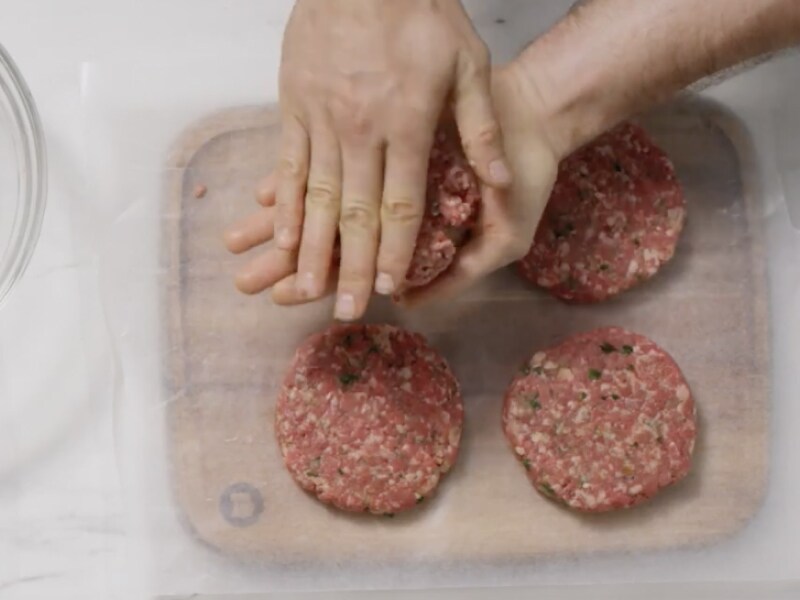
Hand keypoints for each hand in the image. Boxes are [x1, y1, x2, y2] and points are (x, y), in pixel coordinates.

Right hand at [226, 65, 559, 308]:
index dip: (399, 251)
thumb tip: (499, 178)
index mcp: (406, 124)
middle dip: (352, 267)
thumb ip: (481, 126)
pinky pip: (286, 164)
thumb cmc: (421, 12)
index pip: (402, 204)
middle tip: (347, 310)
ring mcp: (322, 119)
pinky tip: (279, 235)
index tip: (394, 290)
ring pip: (314, 197)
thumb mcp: (468, 62)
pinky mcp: (294, 105)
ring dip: (310, 248)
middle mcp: (360, 129)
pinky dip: (282, 204)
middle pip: (355, 212)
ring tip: (306, 289)